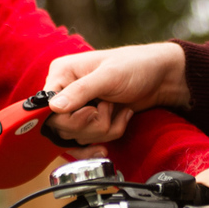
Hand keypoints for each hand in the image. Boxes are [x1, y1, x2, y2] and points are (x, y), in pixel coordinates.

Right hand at [44, 44, 189, 130]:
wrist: (160, 78)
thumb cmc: (135, 66)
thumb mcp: (109, 76)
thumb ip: (81, 91)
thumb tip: (54, 107)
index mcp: (61, 73)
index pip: (48, 108)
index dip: (70, 117)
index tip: (92, 112)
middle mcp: (64, 91)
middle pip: (62, 127)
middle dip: (92, 124)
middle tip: (110, 106)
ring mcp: (77, 108)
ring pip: (78, 137)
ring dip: (104, 129)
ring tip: (119, 109)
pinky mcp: (89, 121)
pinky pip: (87, 142)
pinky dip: (104, 138)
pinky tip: (115, 131)